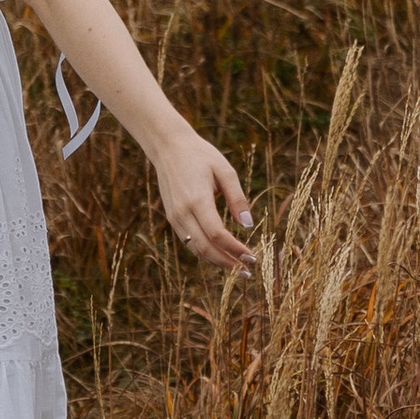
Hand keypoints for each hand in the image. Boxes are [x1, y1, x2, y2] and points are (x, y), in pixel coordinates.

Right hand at [152, 129, 257, 272]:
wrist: (167, 147)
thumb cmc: (200, 155)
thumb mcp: (225, 170)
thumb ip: (237, 198)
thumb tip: (248, 225)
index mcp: (197, 200)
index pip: (218, 234)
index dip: (235, 249)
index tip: (251, 257)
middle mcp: (182, 212)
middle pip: (205, 248)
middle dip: (227, 263)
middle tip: (248, 271)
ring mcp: (174, 216)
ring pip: (195, 249)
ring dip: (216, 261)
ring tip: (236, 267)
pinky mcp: (172, 217)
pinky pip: (189, 242)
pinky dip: (204, 252)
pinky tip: (220, 254)